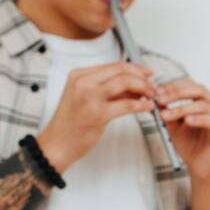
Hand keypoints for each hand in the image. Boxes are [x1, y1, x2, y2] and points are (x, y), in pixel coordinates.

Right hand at [35, 61, 159, 172]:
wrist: (57, 144)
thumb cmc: (71, 123)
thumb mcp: (86, 98)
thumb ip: (108, 89)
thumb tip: (134, 85)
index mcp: (79, 75)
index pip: (114, 65)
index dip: (135, 68)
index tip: (147, 74)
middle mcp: (83, 82)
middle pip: (121, 70)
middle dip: (142, 77)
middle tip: (152, 85)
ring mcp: (89, 97)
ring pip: (125, 82)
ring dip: (143, 88)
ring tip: (151, 96)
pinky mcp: (97, 114)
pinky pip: (126, 104)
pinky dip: (140, 105)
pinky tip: (147, 107)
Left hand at [154, 77, 209, 180]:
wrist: (201, 168)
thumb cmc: (191, 146)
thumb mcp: (173, 126)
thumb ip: (167, 112)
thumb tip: (153, 99)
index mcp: (204, 101)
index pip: (189, 85)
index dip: (172, 86)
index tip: (156, 91)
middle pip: (197, 89)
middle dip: (176, 93)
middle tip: (161, 99)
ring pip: (202, 104)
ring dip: (182, 108)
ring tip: (167, 115)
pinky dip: (199, 119)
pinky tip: (187, 121)